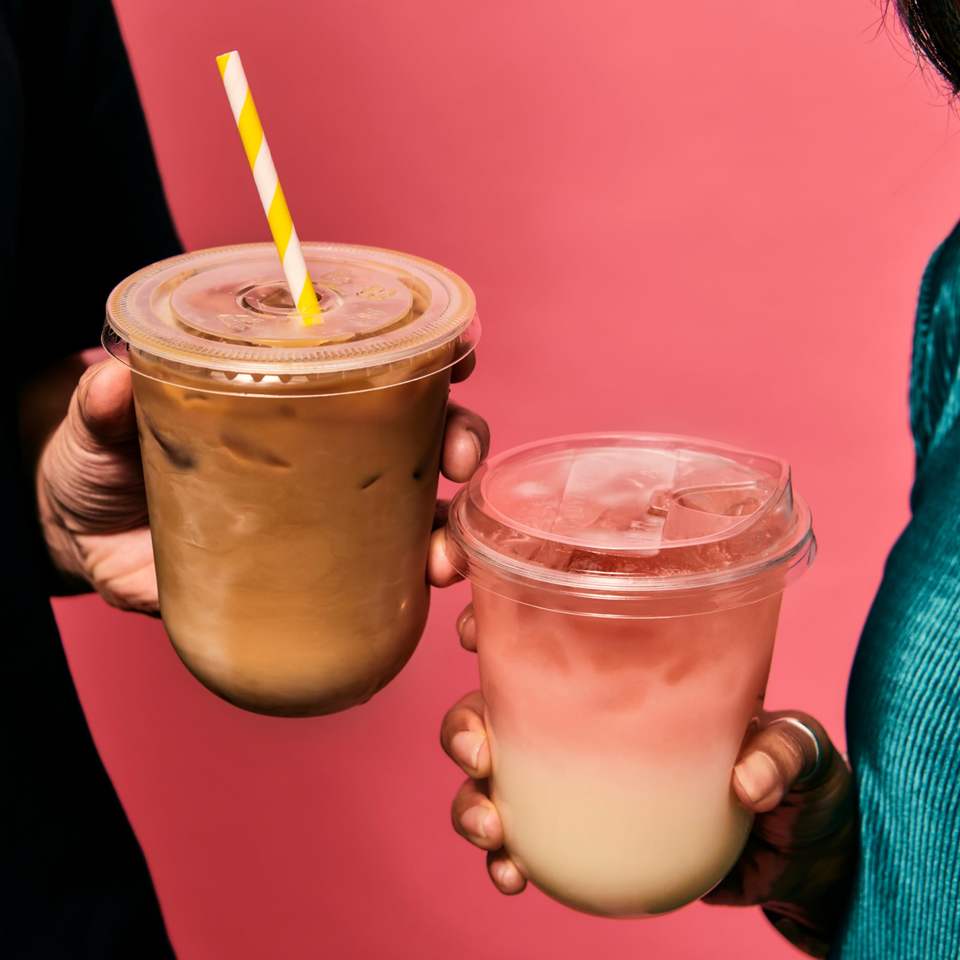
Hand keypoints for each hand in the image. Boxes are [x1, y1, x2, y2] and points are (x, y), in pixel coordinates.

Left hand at [37, 351, 488, 613]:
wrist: (82, 540)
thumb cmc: (104, 462)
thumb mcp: (99, 426)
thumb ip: (100, 404)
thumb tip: (113, 378)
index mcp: (290, 401)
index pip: (373, 369)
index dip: (429, 361)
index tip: (458, 362)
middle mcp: (323, 453)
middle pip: (416, 436)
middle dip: (458, 442)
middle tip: (456, 461)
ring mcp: (323, 517)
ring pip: (414, 513)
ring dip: (448, 529)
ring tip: (445, 555)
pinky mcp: (310, 577)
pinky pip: (378, 580)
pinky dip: (411, 586)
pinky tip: (424, 593)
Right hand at [439, 609, 856, 954]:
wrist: (805, 861)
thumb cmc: (802, 781)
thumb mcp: (802, 750)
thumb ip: (781, 752)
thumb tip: (744, 781)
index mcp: (628, 672)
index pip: (552, 632)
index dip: (496, 623)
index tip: (473, 632)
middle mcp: (589, 719)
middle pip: (496, 705)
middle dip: (464, 722)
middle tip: (478, 750)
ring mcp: (580, 778)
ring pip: (494, 776)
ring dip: (470, 799)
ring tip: (490, 830)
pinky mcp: (582, 835)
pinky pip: (523, 842)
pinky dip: (504, 858)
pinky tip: (510, 875)